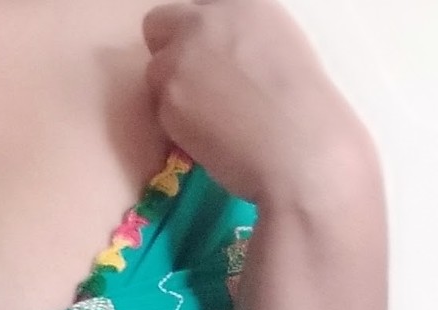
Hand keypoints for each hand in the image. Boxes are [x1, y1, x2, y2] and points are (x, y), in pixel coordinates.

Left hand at [143, 0, 377, 209]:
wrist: (296, 146)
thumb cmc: (303, 106)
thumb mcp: (277, 44)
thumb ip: (238, 37)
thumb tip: (217, 52)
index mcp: (242, 0)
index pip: (196, 3)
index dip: (194, 28)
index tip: (204, 51)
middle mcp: (205, 20)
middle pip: (159, 22)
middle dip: (166, 49)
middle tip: (188, 81)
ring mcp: (181, 57)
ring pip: (155, 71)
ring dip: (171, 91)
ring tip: (208, 116)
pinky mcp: (167, 96)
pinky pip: (158, 109)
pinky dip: (175, 123)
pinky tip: (207, 135)